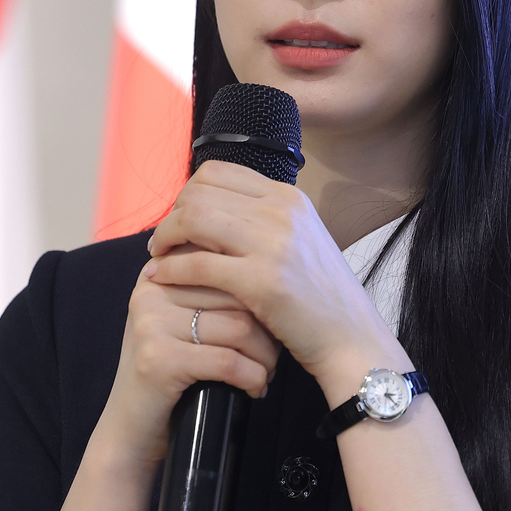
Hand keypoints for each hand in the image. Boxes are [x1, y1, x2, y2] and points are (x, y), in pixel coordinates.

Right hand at [99, 257, 279, 465]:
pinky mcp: (159, 359)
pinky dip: (253, 378)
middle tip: (273, 355)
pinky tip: (254, 389)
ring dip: (265, 357)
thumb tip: (269, 272)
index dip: (259, 295)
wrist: (129, 430)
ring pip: (239, 328)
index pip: (228, 265)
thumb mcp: (181, 321)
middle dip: (268, 328)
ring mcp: (152, 323)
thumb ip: (210, 290)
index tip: (272, 322)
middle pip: (238, 295)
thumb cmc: (167, 374)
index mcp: (160, 273)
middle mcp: (151, 290)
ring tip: (266, 373)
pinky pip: (228, 362)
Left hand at [145, 161, 408, 400]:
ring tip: (159, 256)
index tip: (179, 218)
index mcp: (288, 197)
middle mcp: (281, 211)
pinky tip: (161, 278)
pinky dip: (171, 269)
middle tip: (163, 240)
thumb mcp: (300, 241)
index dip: (187, 193)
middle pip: (200, 191)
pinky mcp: (262, 282)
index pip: (218, 172)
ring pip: (194, 219)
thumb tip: (215, 209)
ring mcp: (273, 244)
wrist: (352, 338)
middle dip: (172, 214)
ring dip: (166, 237)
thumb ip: (263, 220)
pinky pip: (198, 264)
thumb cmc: (321, 297)